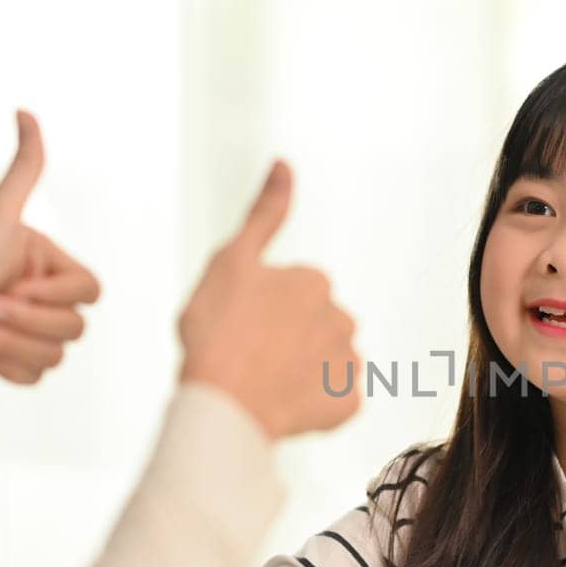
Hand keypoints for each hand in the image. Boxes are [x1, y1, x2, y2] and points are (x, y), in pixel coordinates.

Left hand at [0, 111, 99, 382]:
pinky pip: (37, 378)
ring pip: (57, 356)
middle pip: (76, 328)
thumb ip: (23, 168)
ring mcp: (25, 331)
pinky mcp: (8, 363)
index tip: (13, 282)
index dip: (54, 295)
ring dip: (9, 344)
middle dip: (25, 322)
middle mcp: (39, 296)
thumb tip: (26, 110)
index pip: (89, 291)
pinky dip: (6, 367)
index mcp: (46, 263)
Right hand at [178, 160, 360, 438]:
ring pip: (322, 362)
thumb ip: (265, 213)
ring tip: (264, 383)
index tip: (237, 324)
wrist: (223, 404)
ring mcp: (349, 363)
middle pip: (311, 327)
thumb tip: (284, 162)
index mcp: (315, 280)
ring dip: (300, 370)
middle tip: (248, 355)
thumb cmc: (216, 331)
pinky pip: (332, 399)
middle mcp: (343, 318)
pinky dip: (311, 403)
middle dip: (286, 338)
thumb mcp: (231, 260)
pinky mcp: (349, 404)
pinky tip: (282, 405)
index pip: (289, 293)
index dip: (258, 309)